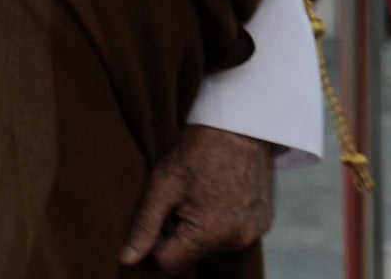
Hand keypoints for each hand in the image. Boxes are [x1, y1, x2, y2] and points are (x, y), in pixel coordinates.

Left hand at [119, 126, 274, 271]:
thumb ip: (144, 226)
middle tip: (178, 199)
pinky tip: (216, 193)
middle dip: (179, 234)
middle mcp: (237, 241)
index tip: (157, 216)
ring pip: (212, 246)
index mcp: (209, 235)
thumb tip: (126, 260)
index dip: (155, 242)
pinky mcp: (264, 223)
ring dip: (200, 229)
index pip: (169, 264)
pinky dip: (221, 221)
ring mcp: (254, 233)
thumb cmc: (196, 151)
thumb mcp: (162, 184)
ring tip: (198, 193)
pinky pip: (233, 234)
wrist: (240, 126)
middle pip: (192, 255)